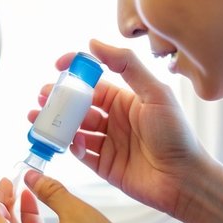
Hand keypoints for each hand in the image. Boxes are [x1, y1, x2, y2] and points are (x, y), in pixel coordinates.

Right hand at [35, 40, 206, 217]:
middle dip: (58, 100)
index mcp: (126, 99)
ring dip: (56, 123)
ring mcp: (109, 143)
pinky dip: (70, 146)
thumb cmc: (176, 134)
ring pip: (75, 129)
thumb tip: (93, 44)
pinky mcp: (104, 166)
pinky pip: (81, 153)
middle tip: (42, 97)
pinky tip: (68, 141)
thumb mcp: (155, 93)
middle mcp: (115, 119)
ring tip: (37, 117)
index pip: (94, 81)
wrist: (184, 179)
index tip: (58, 66)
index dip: (76, 73)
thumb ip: (127, 65)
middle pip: (79, 106)